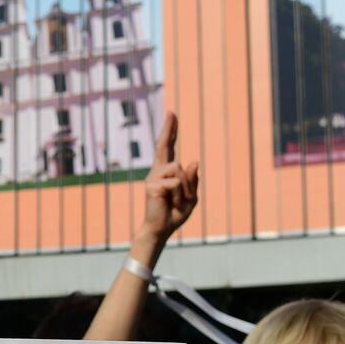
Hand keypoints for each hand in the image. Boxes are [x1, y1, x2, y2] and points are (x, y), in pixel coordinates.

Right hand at [135, 111, 198, 255]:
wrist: (161, 229)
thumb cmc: (174, 214)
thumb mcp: (191, 197)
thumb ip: (192, 180)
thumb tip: (193, 161)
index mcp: (166, 171)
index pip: (168, 147)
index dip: (170, 130)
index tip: (171, 114)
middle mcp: (157, 171)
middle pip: (166, 149)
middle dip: (169, 133)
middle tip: (173, 122)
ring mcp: (153, 177)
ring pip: (179, 169)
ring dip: (185, 188)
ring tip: (178, 202)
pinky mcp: (151, 186)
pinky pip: (176, 183)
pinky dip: (181, 195)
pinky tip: (172, 203)